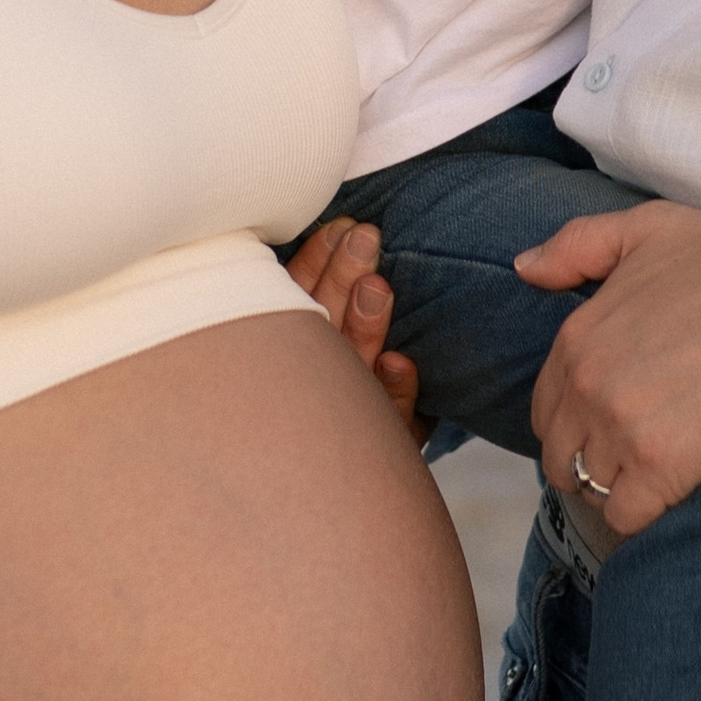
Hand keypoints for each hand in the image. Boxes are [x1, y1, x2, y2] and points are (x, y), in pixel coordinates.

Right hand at [286, 215, 424, 441]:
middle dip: (343, 277)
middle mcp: (321, 375)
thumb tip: (333, 248)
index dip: (316, 261)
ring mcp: (353, 405)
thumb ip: (314, 289)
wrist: (342, 474)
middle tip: (363, 237)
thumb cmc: (335, 397)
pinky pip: (394, 413)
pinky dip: (395, 389)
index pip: (301, 297)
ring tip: (378, 286)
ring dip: (366, 324)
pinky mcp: (393, 433)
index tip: (339, 227)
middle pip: (327, 321)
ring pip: (355, 360)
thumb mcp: (319, 345)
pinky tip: (400, 363)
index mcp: (301, 345)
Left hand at [519, 202, 700, 535]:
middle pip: (560, 459)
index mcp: (576, 338)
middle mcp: (587, 385)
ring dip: (621, 488)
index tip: (616, 424)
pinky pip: (625, 517)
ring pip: (591, 491)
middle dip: (592, 463)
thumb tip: (524, 269)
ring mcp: (622, 428)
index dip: (576, 424)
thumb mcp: (647, 228)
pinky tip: (672, 492)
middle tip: (640, 456)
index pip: (545, 411)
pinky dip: (643, 514)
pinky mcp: (664, 465)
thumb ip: (577, 246)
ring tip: (661, 472)